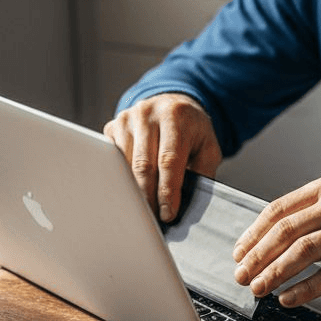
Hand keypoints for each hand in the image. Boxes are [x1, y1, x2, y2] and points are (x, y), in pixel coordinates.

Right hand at [103, 93, 221, 221]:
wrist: (172, 102)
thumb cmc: (192, 130)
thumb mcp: (208, 146)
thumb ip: (203, 170)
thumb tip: (188, 202)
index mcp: (176, 116)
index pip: (168, 160)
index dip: (167, 190)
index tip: (167, 214)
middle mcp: (148, 114)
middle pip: (143, 164)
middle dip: (148, 196)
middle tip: (153, 219)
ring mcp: (127, 119)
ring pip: (124, 164)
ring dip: (132, 190)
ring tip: (142, 209)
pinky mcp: (112, 127)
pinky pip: (112, 159)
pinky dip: (120, 179)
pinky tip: (129, 192)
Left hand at [232, 175, 320, 306]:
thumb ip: (317, 213)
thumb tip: (278, 240)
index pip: (278, 209)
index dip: (253, 233)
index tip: (239, 252)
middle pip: (285, 230)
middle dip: (257, 257)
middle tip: (241, 276)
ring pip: (304, 250)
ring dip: (275, 273)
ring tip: (259, 290)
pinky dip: (306, 287)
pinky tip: (290, 298)